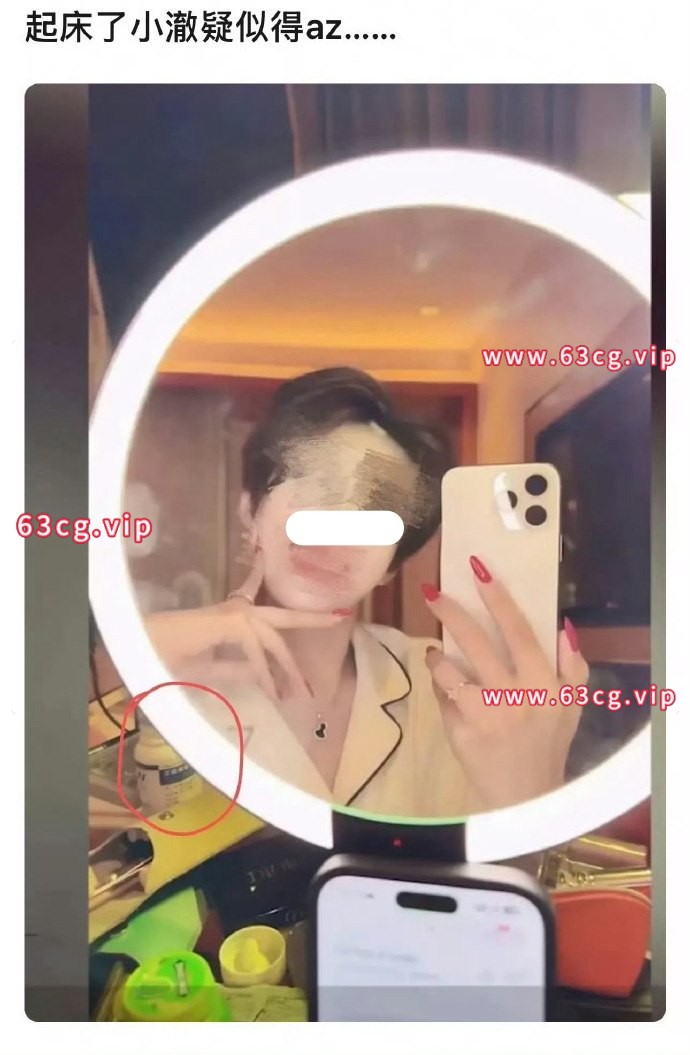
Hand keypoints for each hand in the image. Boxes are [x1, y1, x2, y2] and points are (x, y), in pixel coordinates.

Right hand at [145, 554, 344, 701]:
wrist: (143, 650)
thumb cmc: (169, 656)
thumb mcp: (213, 668)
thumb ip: (238, 668)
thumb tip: (264, 677)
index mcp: (231, 616)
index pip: (260, 601)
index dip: (278, 593)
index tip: (294, 579)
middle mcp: (237, 610)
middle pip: (283, 615)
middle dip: (312, 617)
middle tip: (340, 616)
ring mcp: (234, 615)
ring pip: (273, 640)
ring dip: (288, 669)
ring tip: (304, 691)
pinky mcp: (229, 624)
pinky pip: (255, 651)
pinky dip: (265, 674)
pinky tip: (273, 692)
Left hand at [422, 558, 587, 811]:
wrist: (526, 794)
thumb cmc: (548, 742)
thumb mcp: (573, 704)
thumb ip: (572, 665)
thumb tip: (562, 625)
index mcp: (545, 681)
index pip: (518, 629)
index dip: (497, 597)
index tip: (478, 570)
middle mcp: (515, 694)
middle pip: (476, 640)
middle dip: (451, 612)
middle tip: (432, 592)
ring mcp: (485, 713)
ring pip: (450, 667)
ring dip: (438, 652)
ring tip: (436, 650)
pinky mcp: (461, 730)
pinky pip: (442, 694)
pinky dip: (438, 682)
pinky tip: (442, 681)